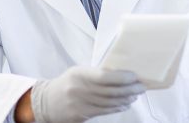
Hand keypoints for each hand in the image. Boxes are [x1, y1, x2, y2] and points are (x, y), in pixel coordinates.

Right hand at [30, 67, 144, 122]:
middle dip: (129, 89)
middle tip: (141, 87)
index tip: (134, 76)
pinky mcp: (81, 115)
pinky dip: (117, 108)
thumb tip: (120, 74)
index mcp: (80, 74)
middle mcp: (80, 89)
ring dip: (125, 99)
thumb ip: (96, 73)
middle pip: (110, 91)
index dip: (121, 77)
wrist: (47, 102)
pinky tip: (124, 104)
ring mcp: (80, 104)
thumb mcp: (79, 72)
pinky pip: (104, 111)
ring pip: (109, 103)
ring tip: (135, 96)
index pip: (104, 76)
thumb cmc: (67, 84)